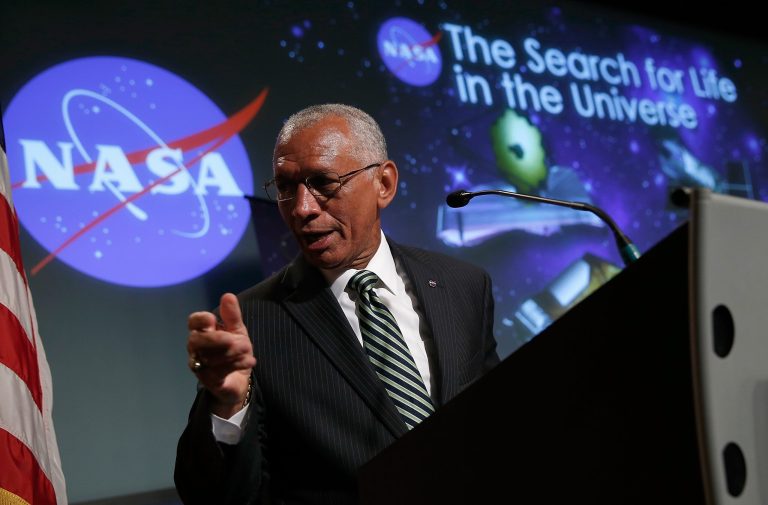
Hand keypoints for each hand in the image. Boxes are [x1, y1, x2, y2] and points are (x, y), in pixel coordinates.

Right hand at [187, 293, 256, 417]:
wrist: (239, 379)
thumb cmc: (234, 350)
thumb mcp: (237, 330)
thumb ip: (232, 315)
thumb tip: (228, 295)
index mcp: (202, 331)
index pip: (193, 322)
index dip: (200, 319)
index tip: (212, 320)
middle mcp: (197, 348)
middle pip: (196, 340)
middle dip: (218, 339)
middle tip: (236, 340)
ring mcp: (200, 365)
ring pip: (209, 356)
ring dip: (233, 353)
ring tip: (248, 351)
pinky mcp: (209, 380)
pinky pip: (219, 371)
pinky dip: (237, 364)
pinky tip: (249, 361)